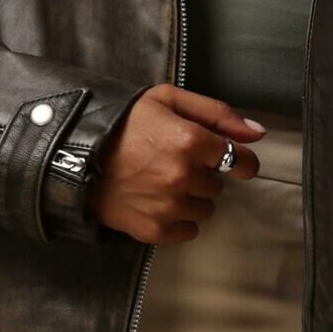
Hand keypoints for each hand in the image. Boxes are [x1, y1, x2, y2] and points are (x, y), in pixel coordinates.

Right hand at [89, 84, 264, 242]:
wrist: (74, 155)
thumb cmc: (124, 123)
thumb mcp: (168, 100)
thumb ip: (217, 114)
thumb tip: (258, 133)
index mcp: (190, 141)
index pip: (239, 160)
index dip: (239, 160)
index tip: (232, 160)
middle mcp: (183, 176)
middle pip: (218, 185)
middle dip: (203, 174)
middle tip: (174, 163)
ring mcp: (169, 206)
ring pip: (205, 210)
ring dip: (192, 198)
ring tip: (163, 182)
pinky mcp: (154, 229)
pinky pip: (188, 231)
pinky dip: (178, 219)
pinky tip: (157, 201)